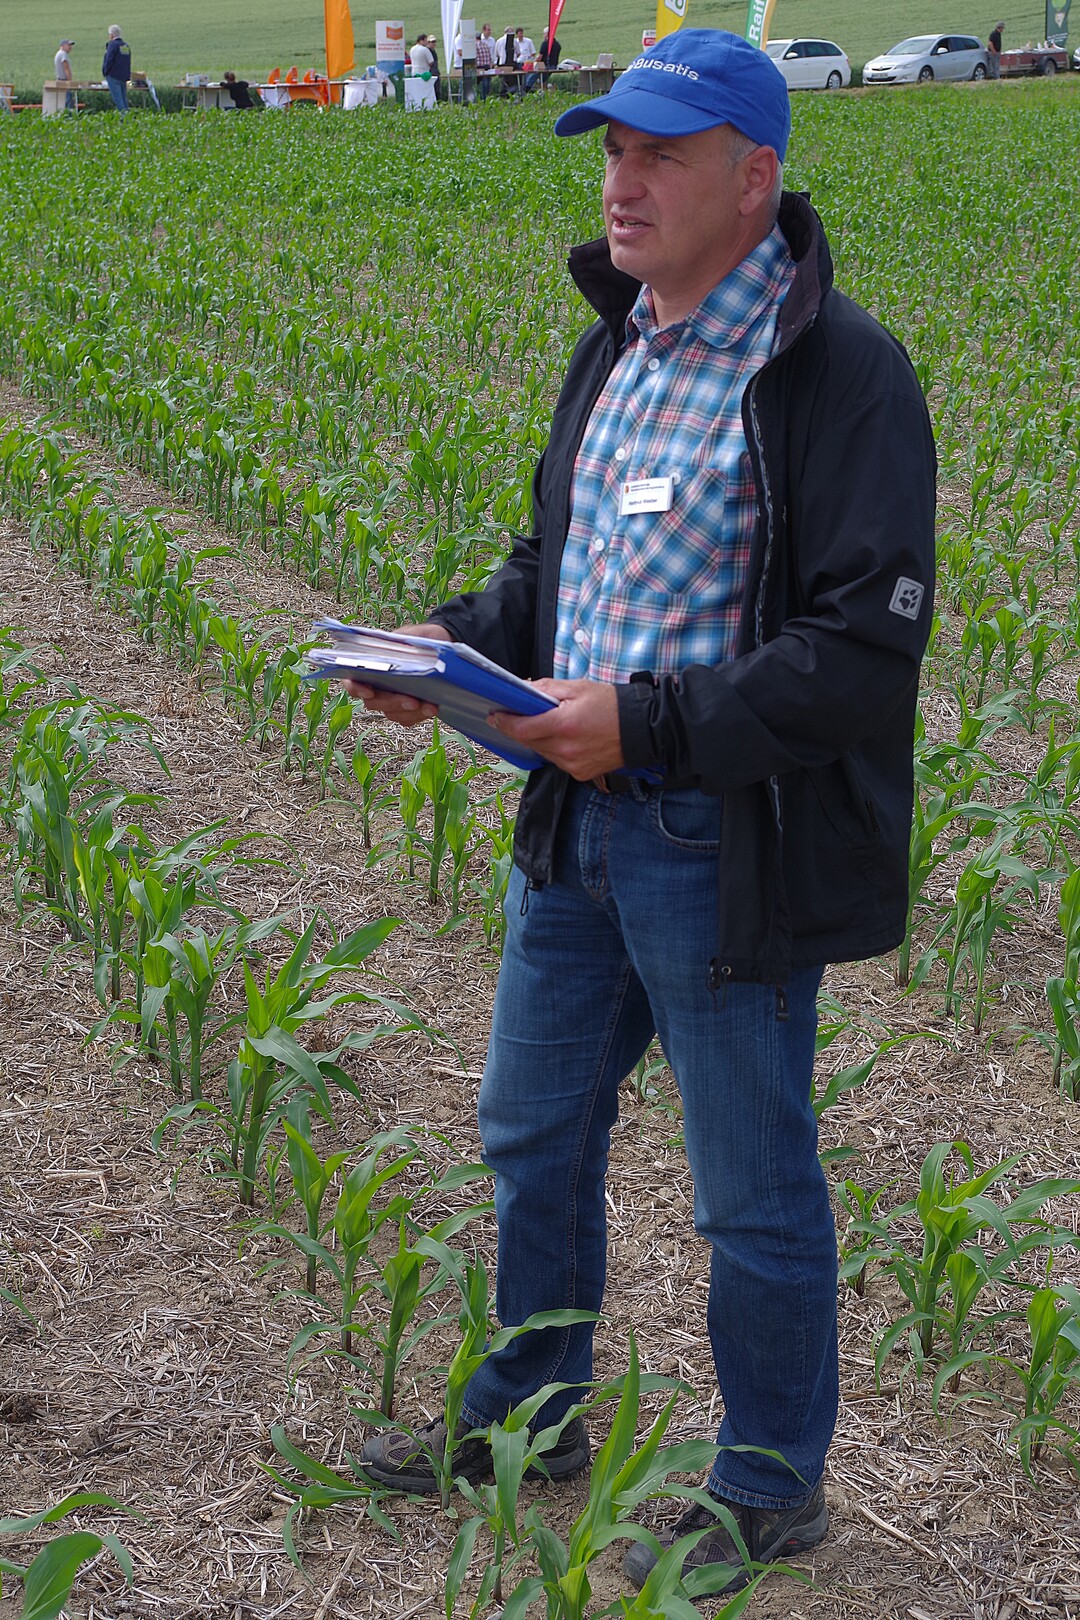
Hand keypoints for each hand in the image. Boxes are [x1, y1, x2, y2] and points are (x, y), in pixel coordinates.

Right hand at [341, 623, 451, 725]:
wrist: (441, 652)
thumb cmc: (422, 640)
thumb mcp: (415, 634)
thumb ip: (405, 640)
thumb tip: (402, 649)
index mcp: (370, 665)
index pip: (353, 680)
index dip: (356, 687)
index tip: (369, 691)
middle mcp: (376, 685)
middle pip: (373, 702)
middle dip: (393, 702)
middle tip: (412, 701)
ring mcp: (391, 699)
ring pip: (392, 713)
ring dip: (410, 712)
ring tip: (430, 707)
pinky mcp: (406, 709)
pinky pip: (407, 719)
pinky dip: (419, 716)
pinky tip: (432, 708)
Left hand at [489, 679, 622, 779]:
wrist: (643, 730)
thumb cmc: (613, 706)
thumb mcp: (579, 688)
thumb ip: (548, 689)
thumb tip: (524, 690)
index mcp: (564, 725)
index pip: (521, 728)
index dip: (504, 722)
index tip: (495, 715)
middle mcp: (565, 749)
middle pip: (529, 741)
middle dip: (522, 728)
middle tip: (521, 714)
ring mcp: (572, 764)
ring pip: (542, 752)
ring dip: (539, 739)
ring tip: (552, 724)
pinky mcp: (579, 774)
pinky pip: (557, 761)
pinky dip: (555, 749)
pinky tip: (567, 738)